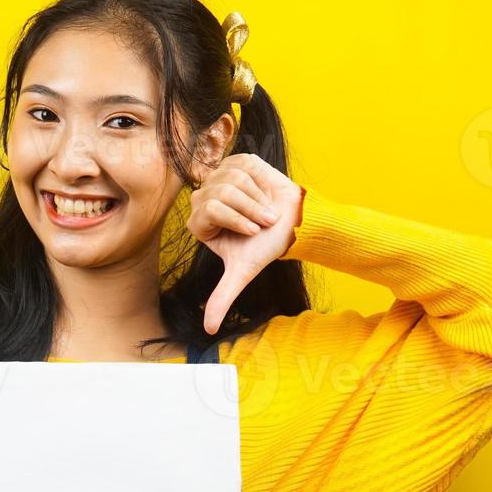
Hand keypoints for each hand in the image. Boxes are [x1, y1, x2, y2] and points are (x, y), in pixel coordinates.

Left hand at [185, 153, 304, 333]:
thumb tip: (208, 330)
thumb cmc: (265, 247)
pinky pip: (245, 165)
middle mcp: (204, 198)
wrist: (291, 224)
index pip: (211, 209)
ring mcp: (219, 177)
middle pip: (222, 192)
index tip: (252, 232)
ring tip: (265, 208)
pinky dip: (261, 179)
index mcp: (199, 222)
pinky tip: (265, 190)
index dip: (236, 219)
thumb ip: (221, 298)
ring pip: (234, 178)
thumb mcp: (242, 273)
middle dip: (249, 209)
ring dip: (257, 197)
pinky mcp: (237, 162)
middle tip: (262, 221)